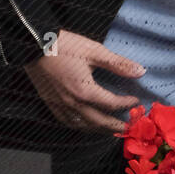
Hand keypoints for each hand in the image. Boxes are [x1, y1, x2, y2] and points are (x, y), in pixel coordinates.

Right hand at [25, 29, 144, 133]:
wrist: (34, 43)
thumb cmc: (65, 45)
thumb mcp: (94, 51)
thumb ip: (118, 64)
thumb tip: (140, 71)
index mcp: (85, 91)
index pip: (111, 104)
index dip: (126, 104)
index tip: (136, 101)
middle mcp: (73, 103)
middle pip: (99, 122)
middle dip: (116, 125)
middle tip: (129, 127)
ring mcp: (60, 105)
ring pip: (83, 126)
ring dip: (99, 129)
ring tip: (111, 129)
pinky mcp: (50, 103)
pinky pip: (67, 122)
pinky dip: (80, 126)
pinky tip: (85, 124)